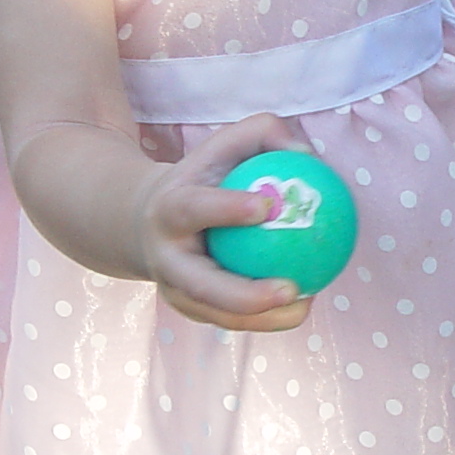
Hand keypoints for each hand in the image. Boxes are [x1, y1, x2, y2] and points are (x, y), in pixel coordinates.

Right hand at [132, 111, 316, 333]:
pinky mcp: (191, 310)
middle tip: (291, 288)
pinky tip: (303, 305)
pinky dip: (266, 318)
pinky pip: (230, 321)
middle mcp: (166, 258)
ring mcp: (175, 290)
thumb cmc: (203, 177)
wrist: (149, 221)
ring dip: (263, 319)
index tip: (268, 206)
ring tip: (305, 305)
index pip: (193, 209)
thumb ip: (262, 133)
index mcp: (168, 210)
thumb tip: (305, 154)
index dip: (226, 209)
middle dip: (244, 295)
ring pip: (218, 315)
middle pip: (200, 285)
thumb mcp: (223, 146)